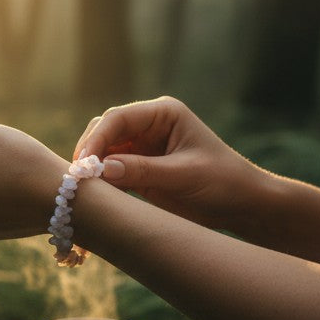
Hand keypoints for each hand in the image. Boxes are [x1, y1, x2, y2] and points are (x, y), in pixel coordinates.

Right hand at [75, 96, 267, 231]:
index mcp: (163, 113)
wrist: (243, 205)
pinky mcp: (139, 169)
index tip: (84, 163)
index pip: (118, 118)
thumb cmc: (224, 182)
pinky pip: (110, 171)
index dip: (97, 139)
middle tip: (76, 179)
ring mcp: (142, 147)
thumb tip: (102, 169)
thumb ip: (144, 171)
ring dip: (91, 169)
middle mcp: (149, 125)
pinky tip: (93, 198)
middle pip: (105, 131)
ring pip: (103, 152)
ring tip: (81, 191)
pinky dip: (100, 183)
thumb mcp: (185, 176)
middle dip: (89, 152)